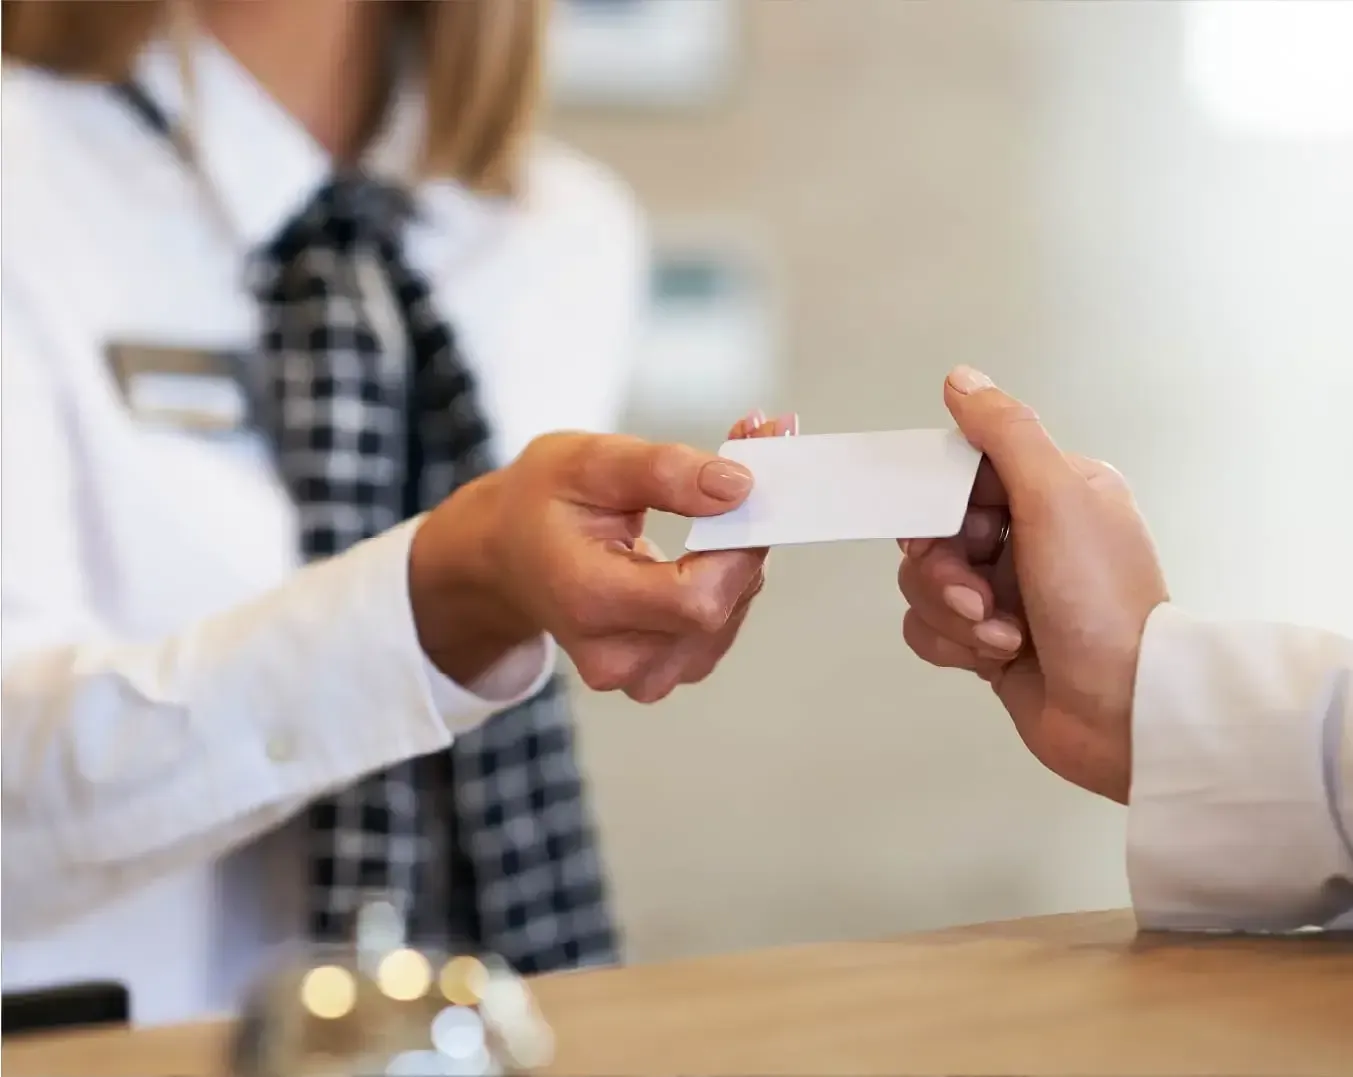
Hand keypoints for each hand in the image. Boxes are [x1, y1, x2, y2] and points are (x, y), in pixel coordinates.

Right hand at [411, 411, 795, 702]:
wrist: (505, 554)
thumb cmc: (540, 503)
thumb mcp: (587, 461)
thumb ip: (662, 471)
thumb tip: (739, 486)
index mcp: (588, 601)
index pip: (696, 597)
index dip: (739, 543)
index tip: (756, 475)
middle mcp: (616, 655)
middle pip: (719, 607)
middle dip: (747, 532)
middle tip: (750, 459)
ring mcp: (640, 674)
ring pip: (729, 615)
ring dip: (743, 551)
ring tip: (724, 494)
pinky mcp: (663, 670)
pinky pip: (721, 624)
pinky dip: (730, 576)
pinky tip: (714, 537)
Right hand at [897, 367, 1168, 802]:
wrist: (1122, 716)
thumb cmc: (1102, 606)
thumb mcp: (1056, 499)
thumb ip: (1005, 433)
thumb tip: (962, 381)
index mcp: (1054, 491)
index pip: (963, 472)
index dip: (941, 502)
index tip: (950, 528)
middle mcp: (1029, 538)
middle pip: (933, 530)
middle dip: (946, 569)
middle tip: (979, 592)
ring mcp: (1006, 591)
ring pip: (924, 582)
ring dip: (953, 612)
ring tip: (1001, 633)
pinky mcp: (986, 639)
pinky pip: (928, 627)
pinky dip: (953, 644)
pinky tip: (995, 655)